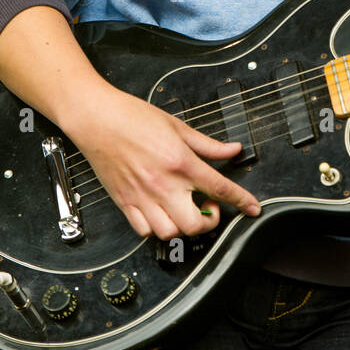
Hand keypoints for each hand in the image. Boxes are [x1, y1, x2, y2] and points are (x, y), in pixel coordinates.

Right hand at [63, 82, 261, 240]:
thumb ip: (207, 145)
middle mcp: (163, 184)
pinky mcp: (125, 202)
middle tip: (208, 207)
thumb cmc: (133, 117)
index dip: (242, 201)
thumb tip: (232, 150)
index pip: (220, 188)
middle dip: (209, 221)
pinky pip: (145, 231)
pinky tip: (161, 213)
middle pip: (195, 224)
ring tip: (184, 210)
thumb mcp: (178, 126)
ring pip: (171, 233)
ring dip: (183, 226)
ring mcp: (142, 197)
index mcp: (180, 162)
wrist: (97, 119)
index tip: (252, 208)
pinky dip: (157, 228)